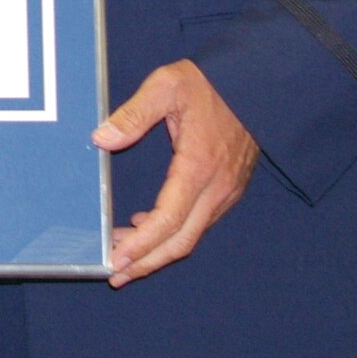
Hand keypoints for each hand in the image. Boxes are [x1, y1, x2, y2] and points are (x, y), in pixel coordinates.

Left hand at [94, 58, 257, 286]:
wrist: (255, 83)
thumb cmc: (208, 83)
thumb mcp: (165, 86)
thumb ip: (133, 114)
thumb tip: (102, 139)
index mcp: (199, 166)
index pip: (168, 220)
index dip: (141, 245)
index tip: (117, 259)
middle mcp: (217, 188)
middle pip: (181, 241)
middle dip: (147, 262)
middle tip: (115, 274)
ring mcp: (226, 191)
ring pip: (191, 235)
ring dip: (157, 249)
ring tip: (122, 251)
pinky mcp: (228, 189)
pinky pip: (199, 221)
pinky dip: (172, 232)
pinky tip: (145, 225)